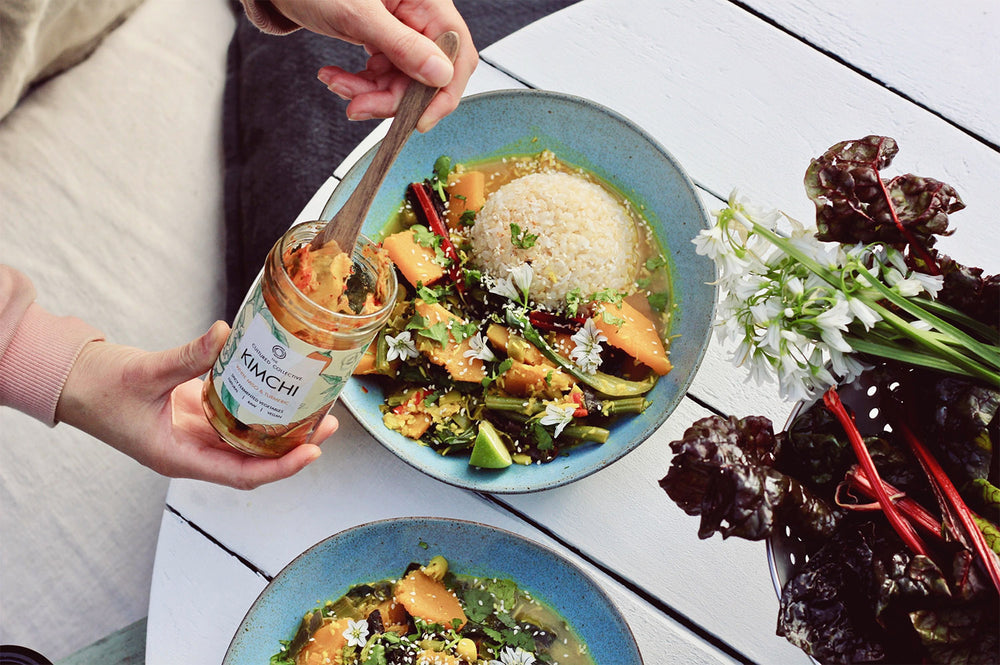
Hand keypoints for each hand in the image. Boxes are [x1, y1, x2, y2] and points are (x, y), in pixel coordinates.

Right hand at [55, 321, 336, 488]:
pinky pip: (233, 417)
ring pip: (246, 440)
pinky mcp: (192, 413)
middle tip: (328, 423)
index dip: (280, 468)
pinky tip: (280, 391)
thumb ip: (187, 357)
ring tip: (315, 409)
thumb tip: (223, 335)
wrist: (68, 379)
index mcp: (178, 456)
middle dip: (292, 447)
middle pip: (252, 460)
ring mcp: (192, 433)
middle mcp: (191, 450)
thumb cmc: (96, 387)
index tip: (312, 452)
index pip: (241, 474)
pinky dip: (258, 408)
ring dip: (280, 429)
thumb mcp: (145, 372)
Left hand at [270, 0, 476, 131]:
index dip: (443, 93)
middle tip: (359, 106)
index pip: (456, 55)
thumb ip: (403, 45)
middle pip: (425, 77)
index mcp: (428, 3)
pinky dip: (359, 84)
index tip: (420, 120)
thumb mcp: (360, 14)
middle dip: (391, 98)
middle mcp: (420, 18)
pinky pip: (382, 76)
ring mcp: (402, 32)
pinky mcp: (383, 42)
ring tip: (337, 84)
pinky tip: (336, 77)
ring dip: (368, 93)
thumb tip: (441, 74)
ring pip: (401, 83)